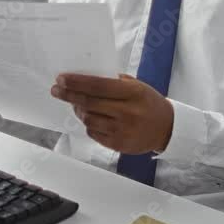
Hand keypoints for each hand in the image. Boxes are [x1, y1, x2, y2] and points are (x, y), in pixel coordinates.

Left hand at [50, 73, 173, 154]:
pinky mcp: (118, 144)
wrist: (167, 128)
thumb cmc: (148, 103)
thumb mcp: (136, 86)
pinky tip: (91, 117)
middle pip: (89, 103)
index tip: (61, 78)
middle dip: (69, 95)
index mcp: (132, 93)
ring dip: (78, 110)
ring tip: (76, 104)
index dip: (77, 82)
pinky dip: (88, 124)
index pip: (97, 85)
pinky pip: (93, 132)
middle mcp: (127, 112)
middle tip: (56, 90)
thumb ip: (114, 82)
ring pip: (88, 119)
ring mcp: (122, 130)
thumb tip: (84, 78)